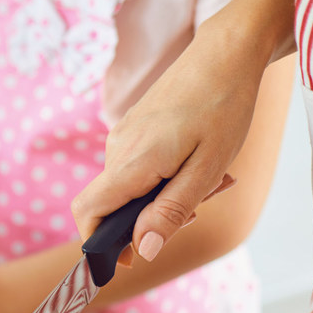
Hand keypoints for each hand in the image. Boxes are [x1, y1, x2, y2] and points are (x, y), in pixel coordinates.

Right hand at [71, 23, 263, 264]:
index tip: (127, 260)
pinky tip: (199, 161)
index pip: (87, 212)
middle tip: (198, 209)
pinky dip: (165, 176)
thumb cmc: (223, 108)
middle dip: (148, 219)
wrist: (225, 53)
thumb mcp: (206, 170)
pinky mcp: (134, 129)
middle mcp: (117, 149)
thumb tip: (144, 251)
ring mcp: (123, 137)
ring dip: (164, 196)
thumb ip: (170, 211)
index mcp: (131, 162)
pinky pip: (139, 167)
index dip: (97, 243)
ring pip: (130, 187)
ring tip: (211, 179)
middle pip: (112, 205)